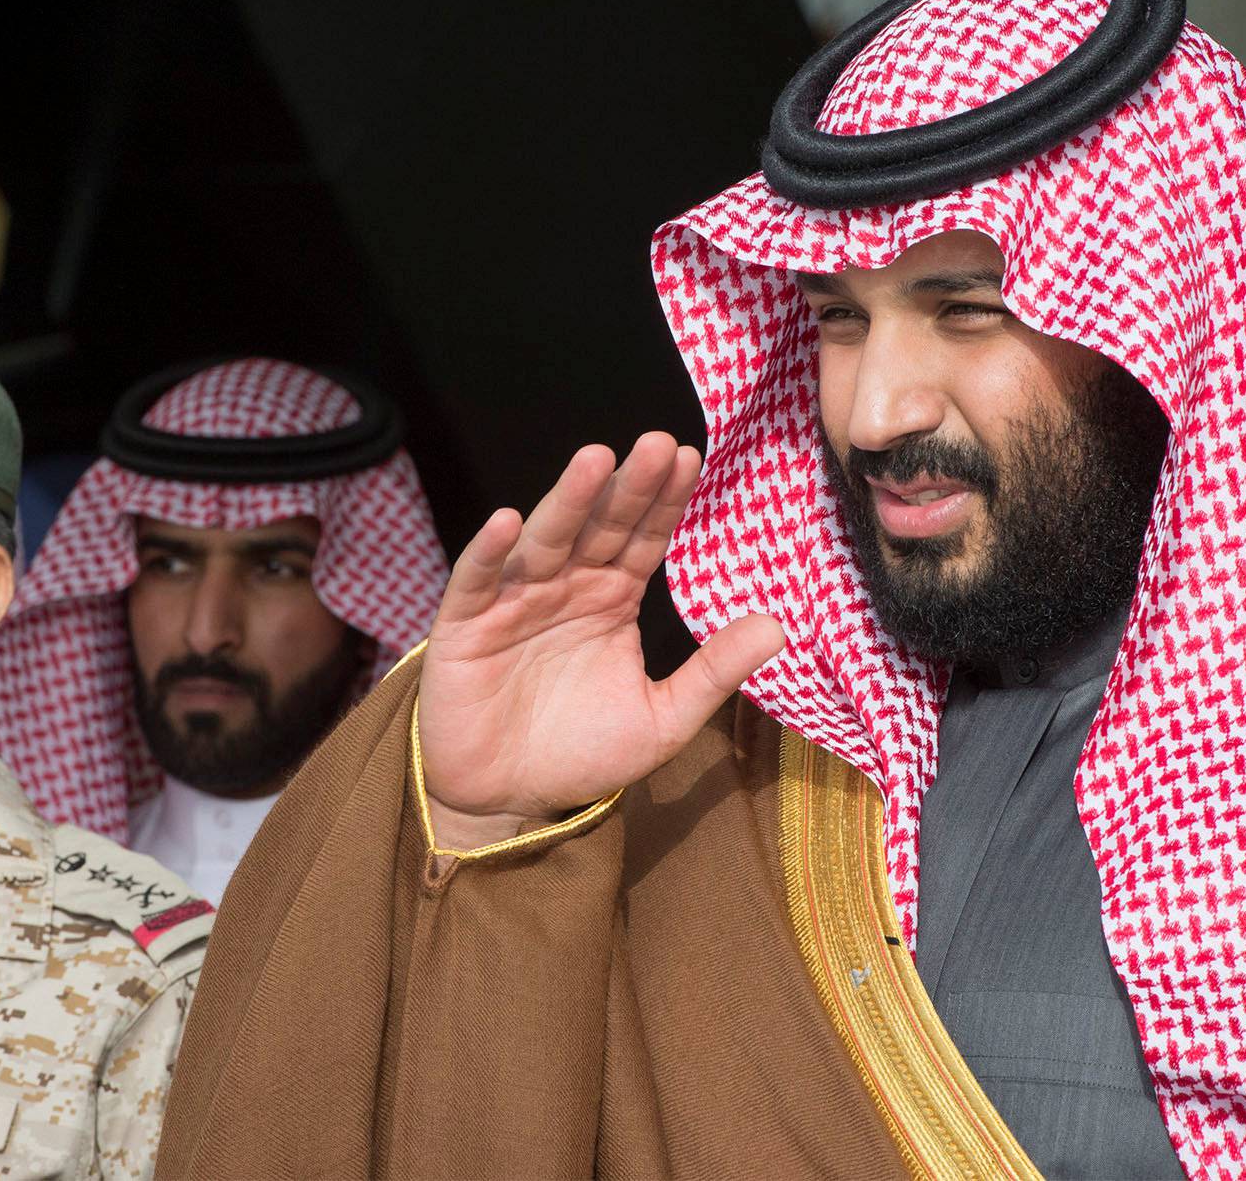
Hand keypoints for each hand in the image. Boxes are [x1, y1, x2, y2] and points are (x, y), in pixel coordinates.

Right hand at [418, 433, 784, 849]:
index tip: (691, 458)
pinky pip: (477, 582)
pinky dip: (489, 552)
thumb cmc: (581, 754)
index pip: (642, 538)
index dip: (664, 501)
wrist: (507, 802)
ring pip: (545, 541)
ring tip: (596, 459)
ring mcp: (513, 602)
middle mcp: (564, 588)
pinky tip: (508, 522)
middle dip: (627, 487)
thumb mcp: (662, 718)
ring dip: (568, 501)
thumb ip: (714, 672)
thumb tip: (780, 628)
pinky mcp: (465, 628)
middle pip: (599, 527)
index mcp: (610, 598)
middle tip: (658, 444)